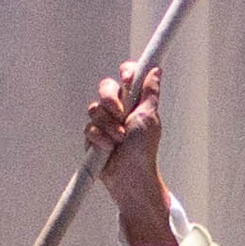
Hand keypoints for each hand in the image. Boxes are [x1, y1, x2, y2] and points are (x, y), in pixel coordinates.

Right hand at [85, 60, 175, 245]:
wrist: (131, 175)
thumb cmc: (144, 149)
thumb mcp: (150, 117)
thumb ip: (150, 92)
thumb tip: (155, 70)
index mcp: (134, 101)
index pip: (127, 76)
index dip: (125, 73)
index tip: (127, 79)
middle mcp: (118, 108)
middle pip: (105, 87)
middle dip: (110, 100)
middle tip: (120, 114)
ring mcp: (104, 122)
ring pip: (95, 109)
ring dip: (109, 126)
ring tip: (120, 140)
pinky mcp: (92, 136)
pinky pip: (89, 128)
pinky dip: (100, 139)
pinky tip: (109, 149)